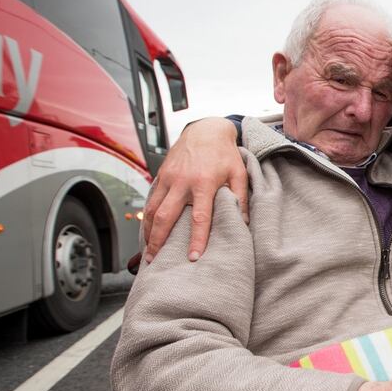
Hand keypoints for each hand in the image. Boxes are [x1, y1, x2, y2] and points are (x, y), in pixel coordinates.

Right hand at [142, 117, 246, 262]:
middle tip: (155, 261)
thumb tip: (244, 225)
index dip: (196, 239)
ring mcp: (168, 178)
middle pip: (166, 216)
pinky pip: (150, 199)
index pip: (199, 218)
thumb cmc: (225, 154)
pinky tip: (147, 231)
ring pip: (152, 209)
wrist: (206, 130)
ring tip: (148, 251)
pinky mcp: (161, 175)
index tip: (193, 257)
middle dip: (158, 241)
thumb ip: (241, 199)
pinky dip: (147, 217)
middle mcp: (182, 182)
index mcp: (204, 183)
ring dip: (148, 232)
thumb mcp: (239, 173)